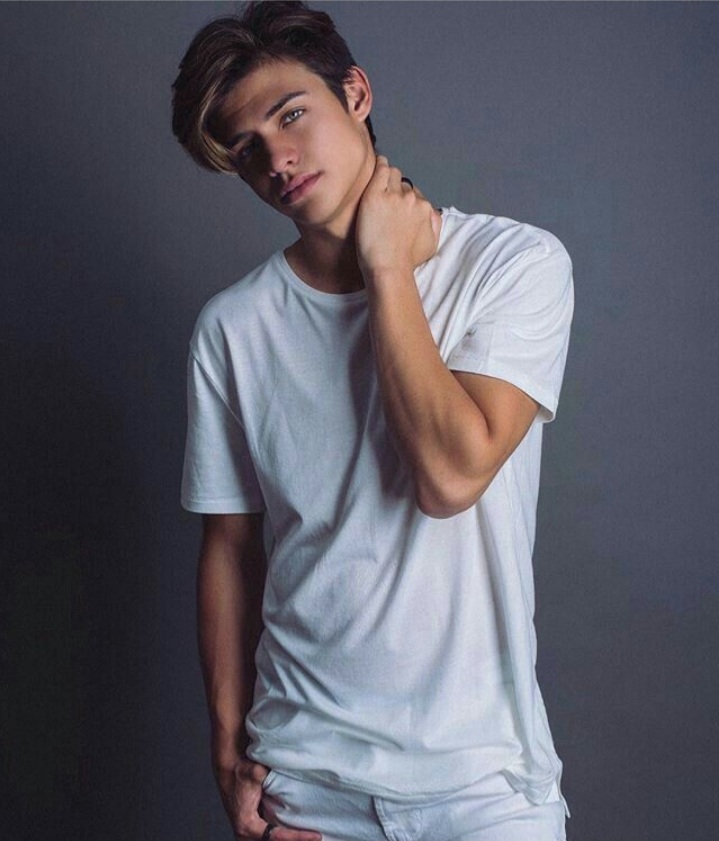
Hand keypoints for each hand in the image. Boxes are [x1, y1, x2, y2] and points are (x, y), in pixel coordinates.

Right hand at [215, 757, 321, 840]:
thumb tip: (277, 771)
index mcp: (247, 825)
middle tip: (318, 838)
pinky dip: (283, 836)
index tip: (316, 835)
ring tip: (310, 837)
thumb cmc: (241, 771)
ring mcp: (247, 834)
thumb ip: (264, 774)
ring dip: (289, 839)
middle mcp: (245, 835)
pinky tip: (298, 834)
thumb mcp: (254, 772)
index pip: (278, 837)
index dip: (299, 837)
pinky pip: (269, 837)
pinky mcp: (251, 830)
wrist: (228, 769)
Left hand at [355, 155, 441, 280]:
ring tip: (378, 182)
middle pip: (403, 184)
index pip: (415, 195)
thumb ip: (434, 225)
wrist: (389, 268)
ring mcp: (393, 196)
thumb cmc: (407, 262)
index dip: (405, 199)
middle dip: (395, 189)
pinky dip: (379, 165)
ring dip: (387, 176)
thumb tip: (433, 213)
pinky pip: (380, 170)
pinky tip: (377, 164)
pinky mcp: (375, 196)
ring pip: (392, 174)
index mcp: (425, 208)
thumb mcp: (431, 245)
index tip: (396, 205)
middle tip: (385, 198)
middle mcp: (412, 198)